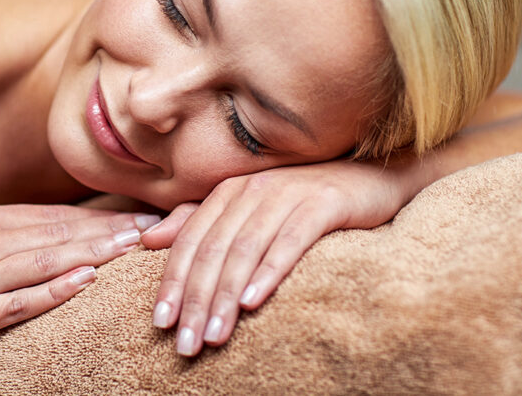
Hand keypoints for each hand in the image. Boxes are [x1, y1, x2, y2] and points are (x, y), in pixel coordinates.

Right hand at [0, 203, 159, 349]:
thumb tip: (34, 233)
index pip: (51, 217)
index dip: (98, 216)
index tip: (137, 214)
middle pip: (58, 233)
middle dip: (110, 231)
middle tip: (157, 227)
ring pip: (44, 260)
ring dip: (94, 253)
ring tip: (136, 247)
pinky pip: (13, 303)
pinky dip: (50, 291)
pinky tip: (82, 282)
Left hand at [140, 159, 416, 355]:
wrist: (371, 178)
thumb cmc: (305, 202)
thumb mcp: (250, 212)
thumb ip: (201, 222)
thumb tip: (149, 239)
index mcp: (228, 191)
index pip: (190, 241)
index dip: (172, 282)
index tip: (160, 324)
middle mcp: (252, 189)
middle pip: (213, 249)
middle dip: (196, 300)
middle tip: (186, 344)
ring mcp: (287, 193)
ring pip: (245, 249)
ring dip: (226, 296)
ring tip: (215, 336)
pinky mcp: (322, 203)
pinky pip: (290, 240)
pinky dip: (269, 271)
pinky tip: (254, 302)